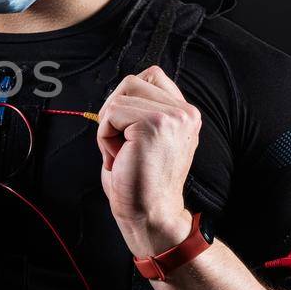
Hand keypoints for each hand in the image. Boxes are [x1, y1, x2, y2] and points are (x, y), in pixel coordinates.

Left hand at [96, 66, 199, 256]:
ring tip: (124, 153)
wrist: (150, 214)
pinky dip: (105, 137)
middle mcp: (185, 112)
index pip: (150, 75)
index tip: (131, 134)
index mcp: (186, 113)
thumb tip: (120, 89)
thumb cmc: (141, 182)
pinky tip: (121, 158)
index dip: (128, 100)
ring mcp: (172, 117)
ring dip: (110, 127)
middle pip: (131, 82)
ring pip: (119, 97)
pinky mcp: (153, 124)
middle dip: (115, 113)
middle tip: (125, 147)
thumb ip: (145, 109)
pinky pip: (110, 114)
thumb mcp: (148, 137)